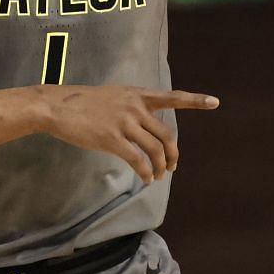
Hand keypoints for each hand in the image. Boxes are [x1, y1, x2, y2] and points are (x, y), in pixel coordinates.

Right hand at [40, 85, 218, 182]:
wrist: (57, 106)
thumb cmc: (83, 104)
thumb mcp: (114, 97)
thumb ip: (133, 108)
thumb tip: (146, 126)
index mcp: (137, 95)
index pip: (172, 97)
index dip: (195, 101)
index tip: (215, 102)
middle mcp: (135, 106)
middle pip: (166, 135)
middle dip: (172, 154)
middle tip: (171, 167)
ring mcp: (124, 122)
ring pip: (154, 149)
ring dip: (160, 166)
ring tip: (157, 176)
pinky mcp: (112, 138)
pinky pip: (138, 159)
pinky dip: (145, 172)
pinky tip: (146, 179)